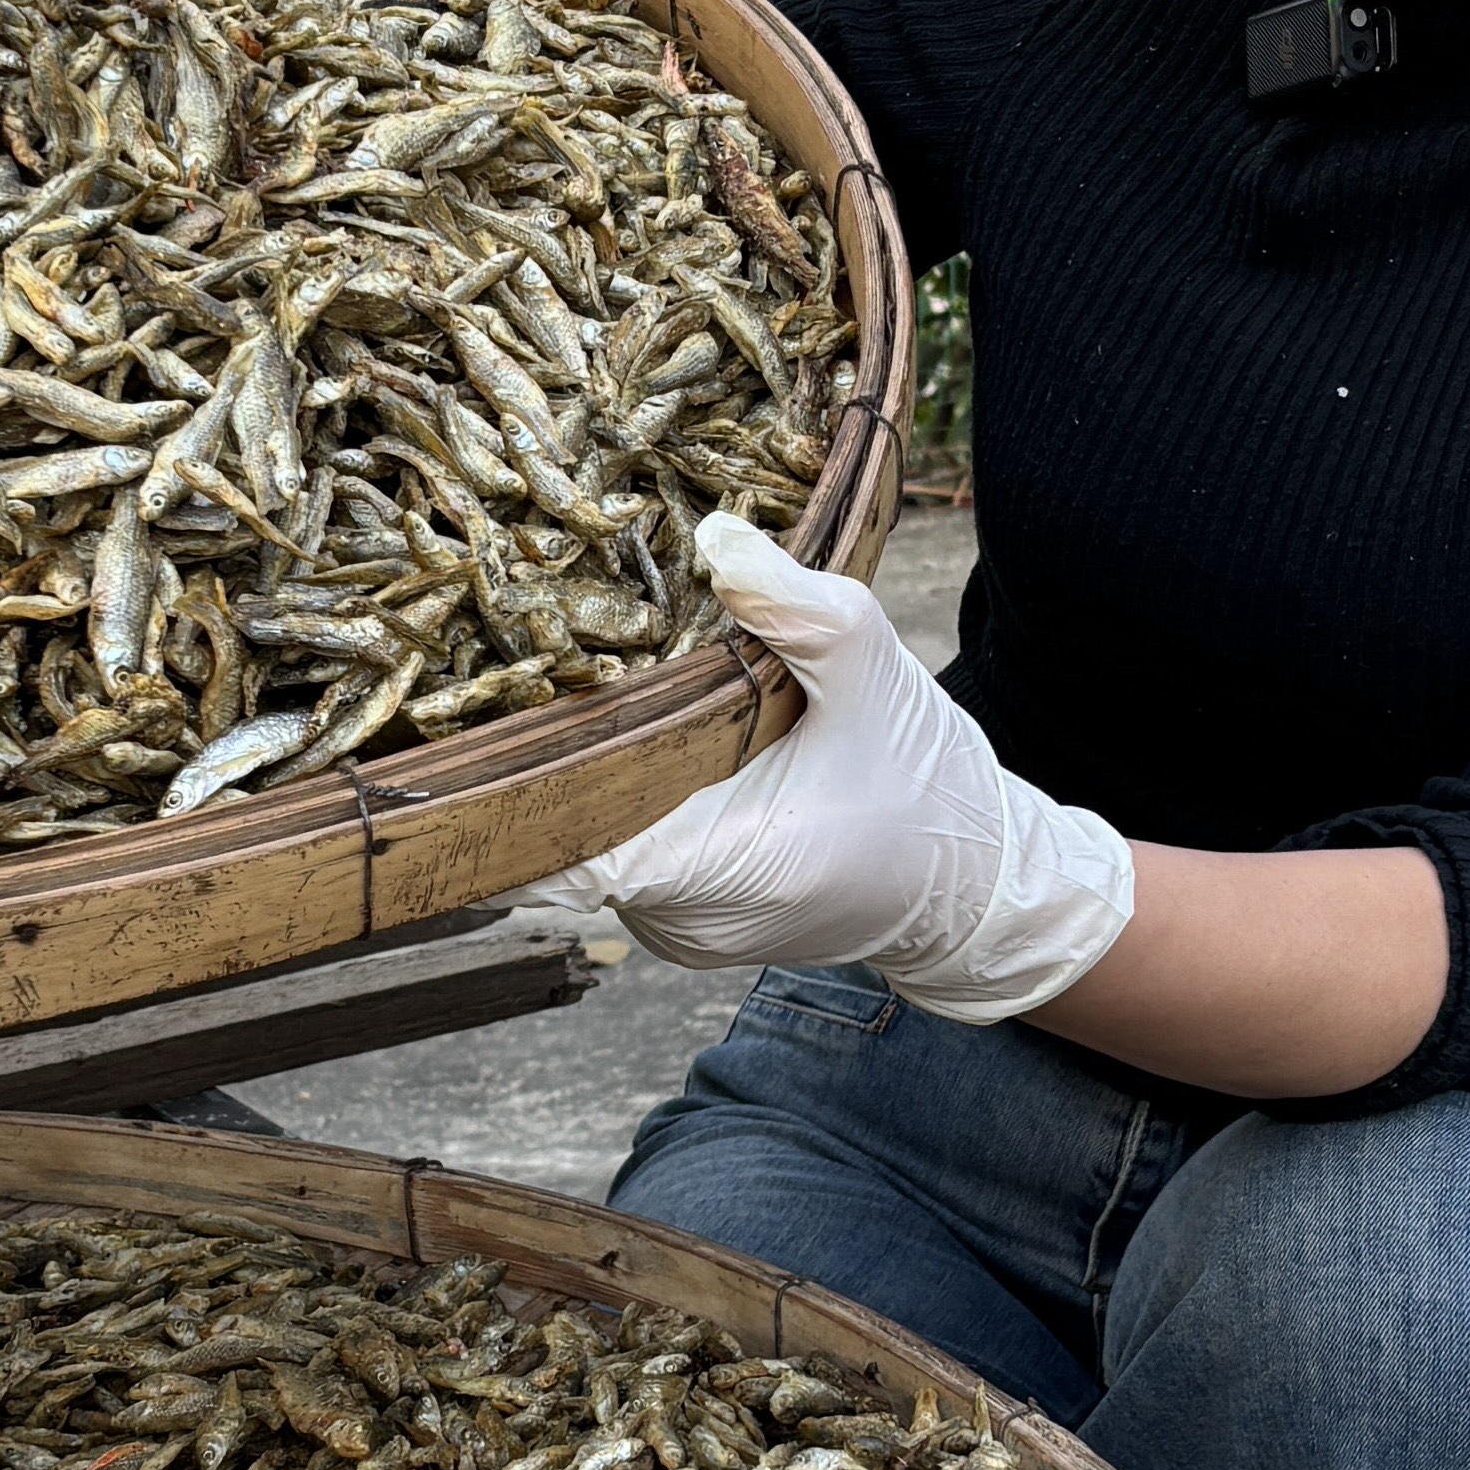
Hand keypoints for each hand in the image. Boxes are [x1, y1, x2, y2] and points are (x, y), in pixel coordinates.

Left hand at [576, 513, 1132, 1024]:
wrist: (974, 885)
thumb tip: (712, 539)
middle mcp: (684, 918)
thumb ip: (796, 605)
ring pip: (591, 847)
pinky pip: (624, 858)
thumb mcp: (875, 671)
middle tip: (539, 666)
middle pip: (569, 835)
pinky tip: (637, 747)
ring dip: (588, 780)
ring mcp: (679, 930)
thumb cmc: (928, 786)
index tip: (495, 716)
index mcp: (724, 867)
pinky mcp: (684, 922)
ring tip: (585, 698)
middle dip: (557, 757)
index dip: (523, 785)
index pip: (572, 850)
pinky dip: (622, 806)